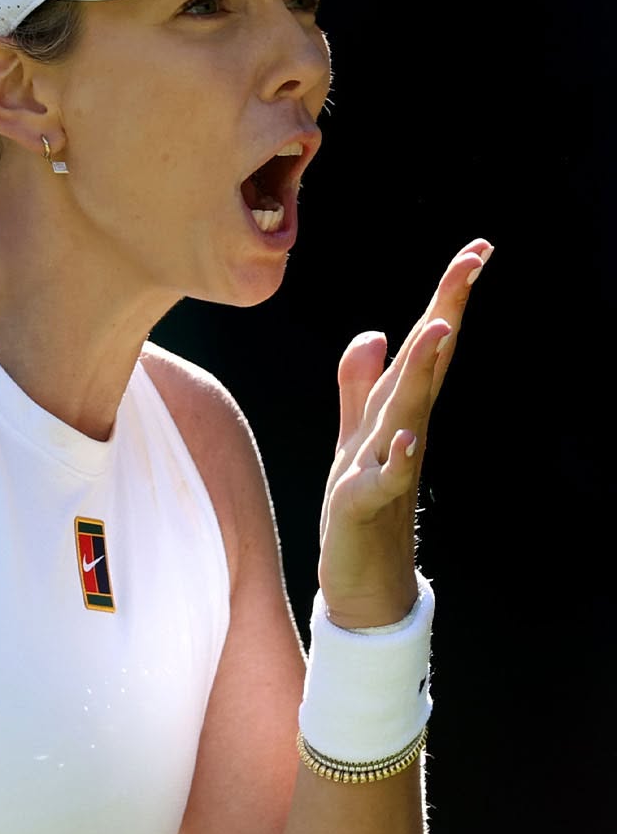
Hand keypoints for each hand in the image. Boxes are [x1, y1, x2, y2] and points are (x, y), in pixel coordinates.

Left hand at [317, 238, 492, 627]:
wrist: (366, 584)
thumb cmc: (364, 508)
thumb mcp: (355, 435)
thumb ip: (361, 385)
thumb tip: (375, 332)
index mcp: (397, 411)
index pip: (425, 346)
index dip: (447, 298)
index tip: (477, 250)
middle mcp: (400, 431)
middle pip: (425, 363)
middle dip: (446, 310)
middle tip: (474, 261)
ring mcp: (387, 466)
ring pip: (408, 411)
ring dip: (424, 370)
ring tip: (439, 327)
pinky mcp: (367, 505)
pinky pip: (386, 478)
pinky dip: (397, 458)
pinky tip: (404, 438)